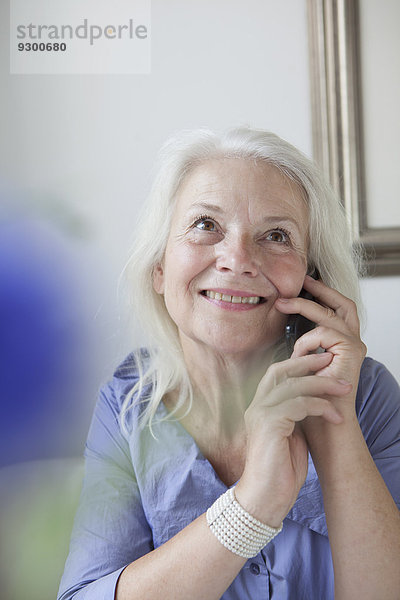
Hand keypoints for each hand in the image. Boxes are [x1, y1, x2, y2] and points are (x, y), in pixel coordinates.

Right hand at [235, 352, 349, 526]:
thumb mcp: (291, 435)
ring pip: (294, 386)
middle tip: (330, 361)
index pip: (276, 374)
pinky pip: (299, 404)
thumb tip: (314, 400)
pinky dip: (321, 406)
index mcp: (260, 408)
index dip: (297, 363)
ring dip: (323, 385)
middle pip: (281, 371)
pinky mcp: (269, 424)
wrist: (265, 498)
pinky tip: (334, 416)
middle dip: (307, 362)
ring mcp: (260, 414)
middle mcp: (256, 407)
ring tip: (344, 390)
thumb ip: (296, 415)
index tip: (321, 362)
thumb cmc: (279, 471)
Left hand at [275, 275, 366, 418]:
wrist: (323, 425)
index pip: (335, 310)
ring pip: (328, 314)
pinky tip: (297, 356)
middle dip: (322, 289)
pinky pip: (323, 333)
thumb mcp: (300, 364)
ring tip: (281, 304)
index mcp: (341, 344)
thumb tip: (283, 322)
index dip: (322, 295)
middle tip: (302, 278)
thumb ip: (299, 344)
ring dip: (302, 306)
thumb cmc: (309, 399)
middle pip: (342, 303)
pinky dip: (306, 341)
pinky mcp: (353, 350)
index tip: (303, 284)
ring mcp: (355, 345)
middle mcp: (352, 341)